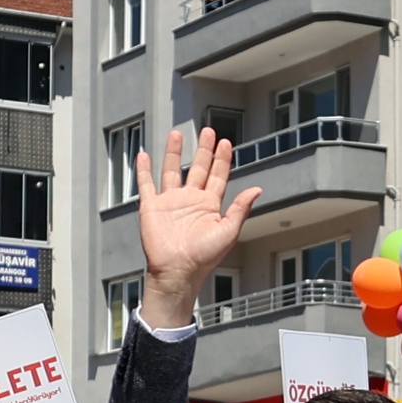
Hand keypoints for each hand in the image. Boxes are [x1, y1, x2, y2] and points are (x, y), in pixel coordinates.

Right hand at [131, 129, 261, 328]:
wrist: (177, 271)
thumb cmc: (204, 257)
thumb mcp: (228, 231)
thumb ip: (240, 208)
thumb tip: (257, 189)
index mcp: (209, 205)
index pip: (217, 176)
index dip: (222, 159)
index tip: (225, 142)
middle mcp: (190, 201)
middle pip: (197, 168)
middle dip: (203, 150)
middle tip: (208, 131)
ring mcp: (170, 202)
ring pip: (171, 171)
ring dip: (174, 152)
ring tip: (177, 133)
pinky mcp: (152, 207)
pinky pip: (147, 184)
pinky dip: (144, 170)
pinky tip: (144, 155)